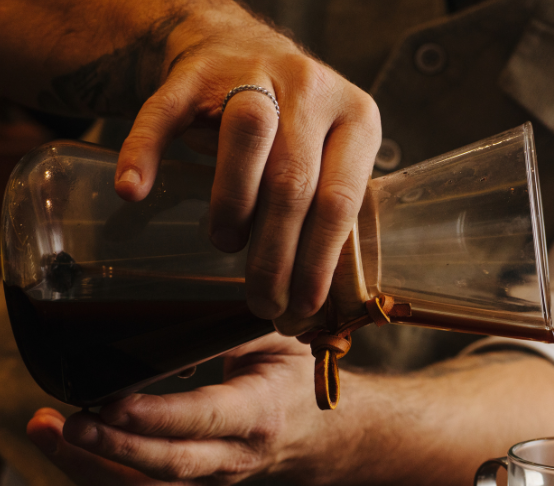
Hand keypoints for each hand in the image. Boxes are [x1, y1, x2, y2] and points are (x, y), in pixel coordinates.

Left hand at [25, 335, 326, 485]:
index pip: (205, 419)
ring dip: (88, 468)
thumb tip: (173, 316)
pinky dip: (92, 475)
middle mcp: (235, 456)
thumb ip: (229, 328)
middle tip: (68, 421)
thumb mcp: (277, 340)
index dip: (156, 416)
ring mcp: (209, 479)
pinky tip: (63, 447)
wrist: (316, 434)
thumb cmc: (293, 378)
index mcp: (260, 413)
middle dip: (111, 446)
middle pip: (167, 464)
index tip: (113, 401)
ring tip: (46, 432)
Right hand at [113, 5, 380, 321]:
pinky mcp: (194, 72)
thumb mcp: (329, 157)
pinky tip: (133, 191)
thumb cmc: (292, 127)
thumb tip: (315, 300)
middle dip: (275, 253)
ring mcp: (254, 72)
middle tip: (261, 299)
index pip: (341, 200)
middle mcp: (312, 90)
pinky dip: (145, 151)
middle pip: (294, 181)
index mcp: (357, 120)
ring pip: (246, 135)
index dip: (319, 260)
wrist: (238, 48)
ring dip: (233, 201)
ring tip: (225, 244)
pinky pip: (167, 112)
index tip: (302, 304)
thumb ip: (327, 210)